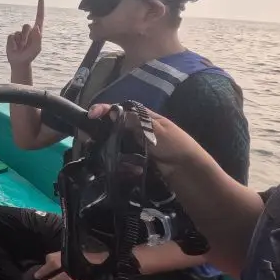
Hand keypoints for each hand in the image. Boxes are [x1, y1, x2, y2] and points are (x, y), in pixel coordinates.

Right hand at [6, 0, 44, 68]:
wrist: (19, 62)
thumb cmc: (30, 55)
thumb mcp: (37, 49)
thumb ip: (38, 39)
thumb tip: (36, 27)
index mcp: (36, 32)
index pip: (39, 18)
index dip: (40, 8)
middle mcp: (28, 31)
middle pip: (27, 26)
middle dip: (26, 35)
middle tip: (25, 45)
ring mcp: (19, 34)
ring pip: (19, 32)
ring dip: (20, 41)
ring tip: (21, 47)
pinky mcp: (11, 37)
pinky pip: (12, 36)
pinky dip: (13, 43)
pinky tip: (15, 48)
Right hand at [86, 104, 209, 174]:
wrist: (188, 170)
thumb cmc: (175, 145)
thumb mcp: (155, 130)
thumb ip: (134, 121)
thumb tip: (111, 111)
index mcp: (143, 117)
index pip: (119, 109)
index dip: (104, 110)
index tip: (91, 116)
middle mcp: (137, 129)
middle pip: (113, 128)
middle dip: (103, 134)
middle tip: (91, 141)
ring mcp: (136, 146)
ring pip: (115, 145)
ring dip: (112, 152)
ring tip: (114, 159)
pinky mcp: (136, 161)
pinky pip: (122, 161)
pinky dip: (122, 165)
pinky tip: (130, 170)